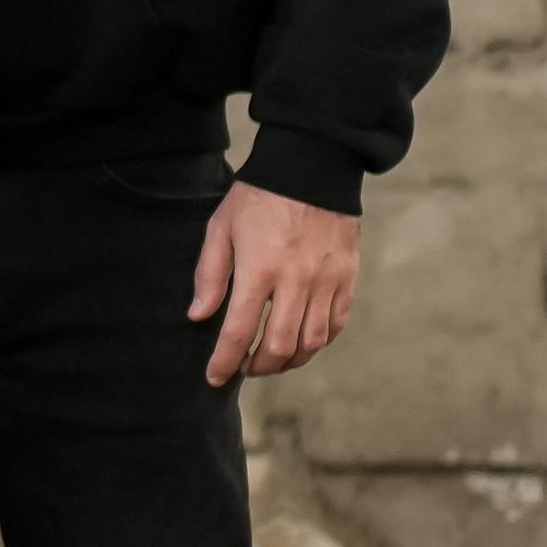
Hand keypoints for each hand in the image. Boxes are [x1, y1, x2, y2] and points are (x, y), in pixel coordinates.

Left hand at [189, 179, 359, 383]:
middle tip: (245, 369)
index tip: (215, 377)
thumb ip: (210, 275)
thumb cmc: (258, 198)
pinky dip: (318, 342)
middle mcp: (296, 282)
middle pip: (281, 347)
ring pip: (311, 342)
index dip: (225, 361)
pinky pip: (335, 324)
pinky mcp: (347, 278)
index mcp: (259, 270)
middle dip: (259, 367)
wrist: (311, 169)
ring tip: (272, 360)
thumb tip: (198, 316)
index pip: (239, 331)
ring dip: (290, 361)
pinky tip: (302, 342)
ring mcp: (326, 282)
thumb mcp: (221, 228)